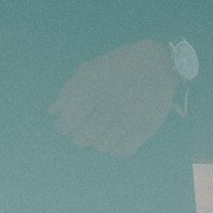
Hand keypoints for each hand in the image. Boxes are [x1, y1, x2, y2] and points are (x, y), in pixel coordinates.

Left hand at [49, 39, 177, 157]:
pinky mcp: (146, 126)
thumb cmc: (118, 66)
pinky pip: (122, 151)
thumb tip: (52, 112)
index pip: (70, 118)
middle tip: (84, 131)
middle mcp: (113, 101)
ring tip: (101, 133)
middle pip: (83, 138)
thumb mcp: (91, 69)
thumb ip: (69, 90)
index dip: (64, 126)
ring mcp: (131, 116)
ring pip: (101, 147)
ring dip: (97, 142)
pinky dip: (114, 149)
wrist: (160, 62)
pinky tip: (115, 138)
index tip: (66, 125)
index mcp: (95, 85)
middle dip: (79, 137)